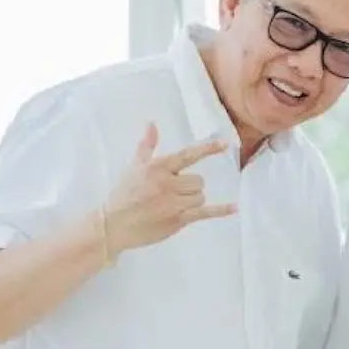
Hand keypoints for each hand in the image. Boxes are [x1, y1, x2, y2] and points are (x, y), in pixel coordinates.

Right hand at [103, 124, 235, 257]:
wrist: (113, 224)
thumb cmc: (123, 195)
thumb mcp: (134, 167)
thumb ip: (147, 146)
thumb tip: (152, 124)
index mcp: (158, 168)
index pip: (187, 155)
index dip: (207, 149)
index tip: (224, 144)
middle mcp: (168, 184)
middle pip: (199, 181)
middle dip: (190, 187)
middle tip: (172, 194)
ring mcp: (174, 203)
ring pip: (200, 197)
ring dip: (192, 201)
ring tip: (172, 205)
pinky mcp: (178, 220)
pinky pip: (206, 212)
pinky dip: (222, 210)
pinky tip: (235, 207)